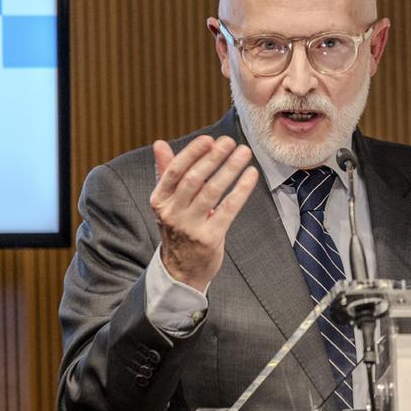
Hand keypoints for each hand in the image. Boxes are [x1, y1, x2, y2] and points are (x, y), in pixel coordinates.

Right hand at [150, 135, 258, 290]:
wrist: (181, 270)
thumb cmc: (179, 228)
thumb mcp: (168, 202)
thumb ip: (166, 172)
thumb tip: (160, 143)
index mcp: (159, 200)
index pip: (174, 171)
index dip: (192, 153)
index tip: (209, 139)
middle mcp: (172, 213)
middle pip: (194, 179)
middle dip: (213, 158)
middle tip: (229, 141)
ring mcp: (190, 227)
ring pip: (212, 191)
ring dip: (230, 169)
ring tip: (244, 153)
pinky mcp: (209, 238)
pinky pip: (228, 209)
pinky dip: (241, 190)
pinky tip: (251, 175)